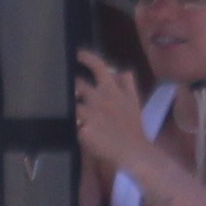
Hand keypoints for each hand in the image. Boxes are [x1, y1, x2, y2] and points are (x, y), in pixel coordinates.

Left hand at [73, 57, 160, 181]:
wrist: (133, 151)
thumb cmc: (132, 126)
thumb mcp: (134, 101)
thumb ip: (127, 84)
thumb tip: (119, 71)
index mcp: (112, 91)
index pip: (98, 67)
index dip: (87, 58)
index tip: (78, 54)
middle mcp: (99, 99)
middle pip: (78, 84)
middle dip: (74, 86)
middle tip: (71, 90)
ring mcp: (90, 115)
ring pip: (73, 104)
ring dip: (73, 107)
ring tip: (73, 111)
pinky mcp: (83, 131)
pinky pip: (73, 124)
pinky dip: (74, 125)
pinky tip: (75, 128)